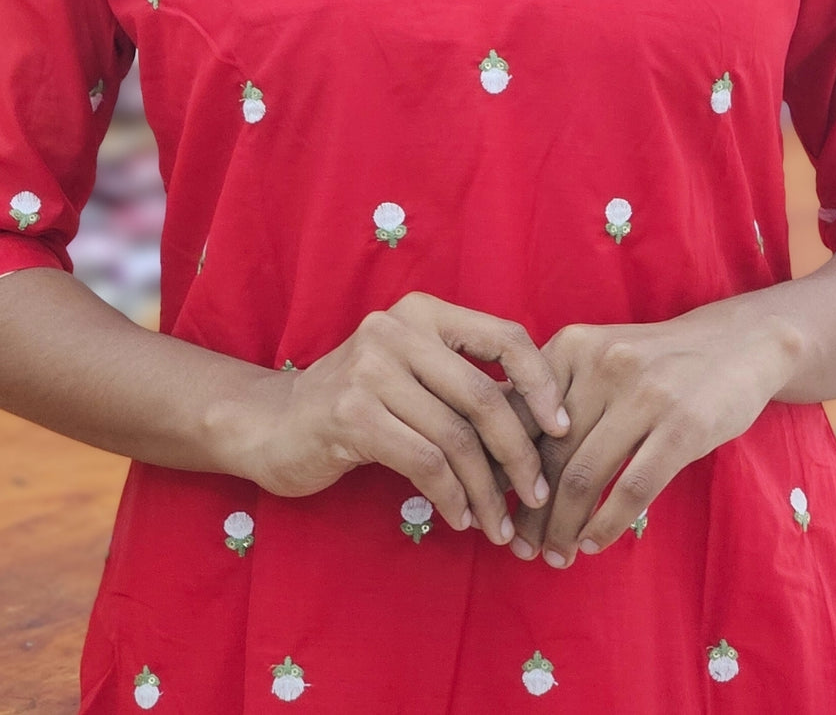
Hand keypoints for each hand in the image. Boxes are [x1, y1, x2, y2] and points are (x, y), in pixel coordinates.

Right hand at [242, 292, 569, 545]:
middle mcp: (398, 329)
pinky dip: (450, 496)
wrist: (273, 423)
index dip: (540, 382)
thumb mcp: (413, 373)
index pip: (504, 335)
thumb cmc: (359, 402)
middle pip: (484, 395)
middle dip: (519, 453)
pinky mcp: (351, 413)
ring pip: (456, 437)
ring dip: (486, 489)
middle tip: (534, 495)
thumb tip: (544, 424)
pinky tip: (459, 517)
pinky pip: (424, 462)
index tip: (562, 428)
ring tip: (497, 522)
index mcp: (424, 312)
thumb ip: (464, 382)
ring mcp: (371, 369)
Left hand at [508, 301, 800, 566]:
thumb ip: (553, 394)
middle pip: (550, 453)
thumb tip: (495, 453)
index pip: (521, 417)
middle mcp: (603, 365)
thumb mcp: (599, 358)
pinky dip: (607, 524)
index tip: (492, 509)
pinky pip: (633, 488)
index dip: (500, 470)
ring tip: (556, 554)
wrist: (736, 344)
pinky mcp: (683, 427)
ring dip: (564, 526)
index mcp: (573, 347)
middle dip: (530, 511)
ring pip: (586, 476)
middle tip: (521, 547)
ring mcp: (645, 395)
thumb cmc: (654, 362)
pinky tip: (594, 543)